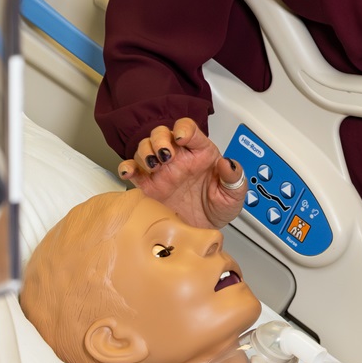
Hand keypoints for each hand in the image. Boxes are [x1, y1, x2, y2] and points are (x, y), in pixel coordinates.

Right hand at [117, 119, 245, 229]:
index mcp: (200, 153)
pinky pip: (133, 171)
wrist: (203, 233)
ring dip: (145, 152)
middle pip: (162, 134)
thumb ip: (234, 177)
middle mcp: (179, 158)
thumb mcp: (234, 195)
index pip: (189, 130)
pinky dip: (127, 168)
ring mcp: (162, 171)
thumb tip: (227, 163)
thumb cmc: (219, 208)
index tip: (182, 138)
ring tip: (154, 166)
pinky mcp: (148, 187)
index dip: (184, 129)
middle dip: (160, 139)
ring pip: (145, 148)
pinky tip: (129, 172)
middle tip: (166, 155)